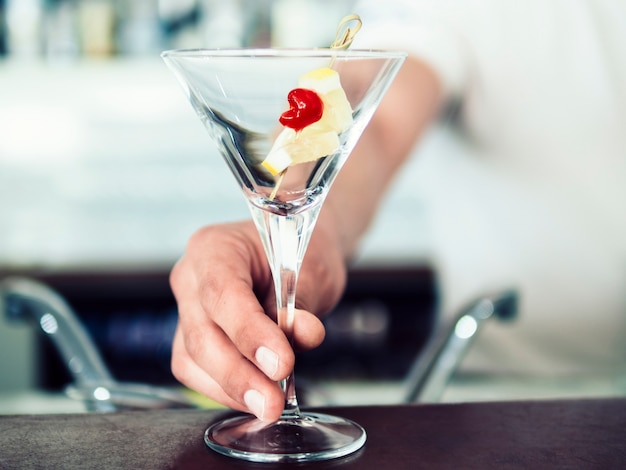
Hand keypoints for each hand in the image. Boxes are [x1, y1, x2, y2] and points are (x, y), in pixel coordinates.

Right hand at [169, 217, 346, 421]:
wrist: (294, 255)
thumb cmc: (298, 253)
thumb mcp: (312, 270)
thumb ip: (302, 303)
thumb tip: (302, 334)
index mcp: (215, 247)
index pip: (223, 293)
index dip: (249, 333)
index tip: (281, 363)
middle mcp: (191, 277)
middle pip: (202, 333)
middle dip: (239, 374)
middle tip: (273, 401)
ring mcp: (186, 308)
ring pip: (193, 358)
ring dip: (231, 388)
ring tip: (269, 404)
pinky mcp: (191, 338)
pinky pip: (196, 372)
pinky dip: (225, 390)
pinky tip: (254, 398)